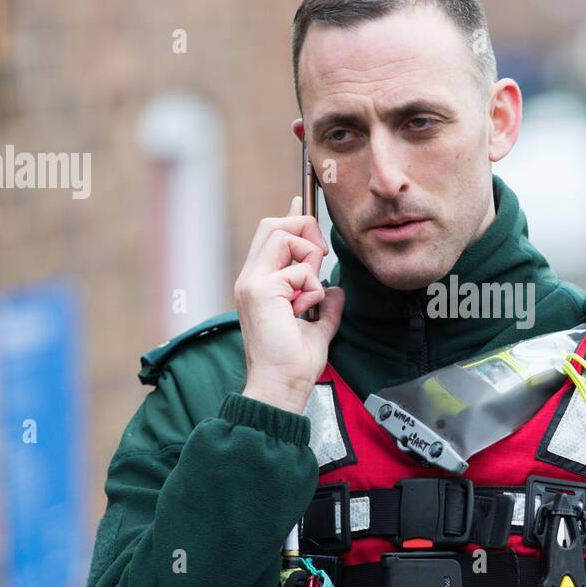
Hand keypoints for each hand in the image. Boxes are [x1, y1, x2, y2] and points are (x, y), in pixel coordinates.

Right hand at [234, 196, 344, 413]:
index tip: (304, 200)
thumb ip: (325, 305)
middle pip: (275, 224)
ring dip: (310, 262)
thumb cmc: (294, 364)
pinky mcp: (262, 290)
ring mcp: (252, 282)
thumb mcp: (317, 327)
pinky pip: (300, 270)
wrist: (281, 386)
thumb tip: (336, 289)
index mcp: (258, 284)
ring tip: (308, 296)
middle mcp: (250, 278)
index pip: (271, 234)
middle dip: (305, 232)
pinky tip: (303, 311)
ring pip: (287, 238)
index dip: (292, 215)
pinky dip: (312, 289)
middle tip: (318, 263)